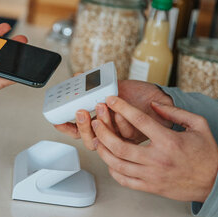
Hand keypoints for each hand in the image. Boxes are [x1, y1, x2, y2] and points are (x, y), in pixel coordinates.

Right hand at [54, 80, 173, 147]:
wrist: (159, 97)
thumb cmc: (136, 94)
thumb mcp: (112, 87)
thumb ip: (94, 85)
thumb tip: (78, 76)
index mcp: (99, 122)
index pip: (77, 131)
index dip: (66, 127)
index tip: (58, 119)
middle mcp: (109, 132)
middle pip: (90, 140)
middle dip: (83, 127)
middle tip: (81, 112)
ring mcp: (122, 136)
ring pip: (106, 139)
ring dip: (103, 121)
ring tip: (103, 104)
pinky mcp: (136, 136)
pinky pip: (125, 134)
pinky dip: (121, 121)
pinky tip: (122, 111)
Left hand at [91, 96, 217, 201]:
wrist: (215, 182)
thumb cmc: (206, 153)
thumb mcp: (198, 125)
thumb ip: (176, 112)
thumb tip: (154, 104)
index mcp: (168, 141)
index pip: (139, 120)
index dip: (121, 107)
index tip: (111, 99)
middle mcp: (157, 159)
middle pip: (120, 146)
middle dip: (103, 132)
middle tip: (95, 122)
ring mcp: (152, 176)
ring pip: (117, 164)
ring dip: (103, 151)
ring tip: (96, 140)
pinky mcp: (150, 187)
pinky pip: (124, 180)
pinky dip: (112, 170)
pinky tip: (109, 160)